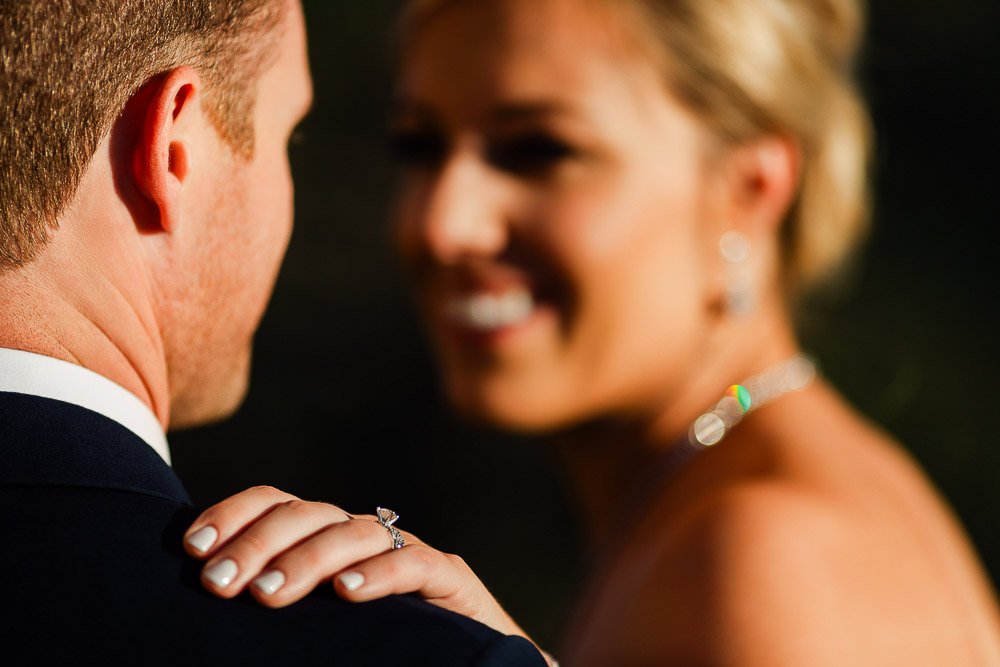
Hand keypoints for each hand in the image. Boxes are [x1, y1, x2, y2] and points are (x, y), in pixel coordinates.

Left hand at [182, 486, 554, 663]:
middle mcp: (363, 539)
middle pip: (308, 513)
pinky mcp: (450, 580)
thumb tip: (195, 629)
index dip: (234, 515)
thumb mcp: (313, 633)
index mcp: (325, 543)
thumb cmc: (379, 654)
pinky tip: (346, 593)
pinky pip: (415, 564)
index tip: (193, 548)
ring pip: (354, 533)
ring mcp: (409, 553)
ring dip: (307, 560)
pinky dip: (380, 574)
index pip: (277, 503)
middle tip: (218, 582)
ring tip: (267, 594)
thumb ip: (275, 619)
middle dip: (258, 541)